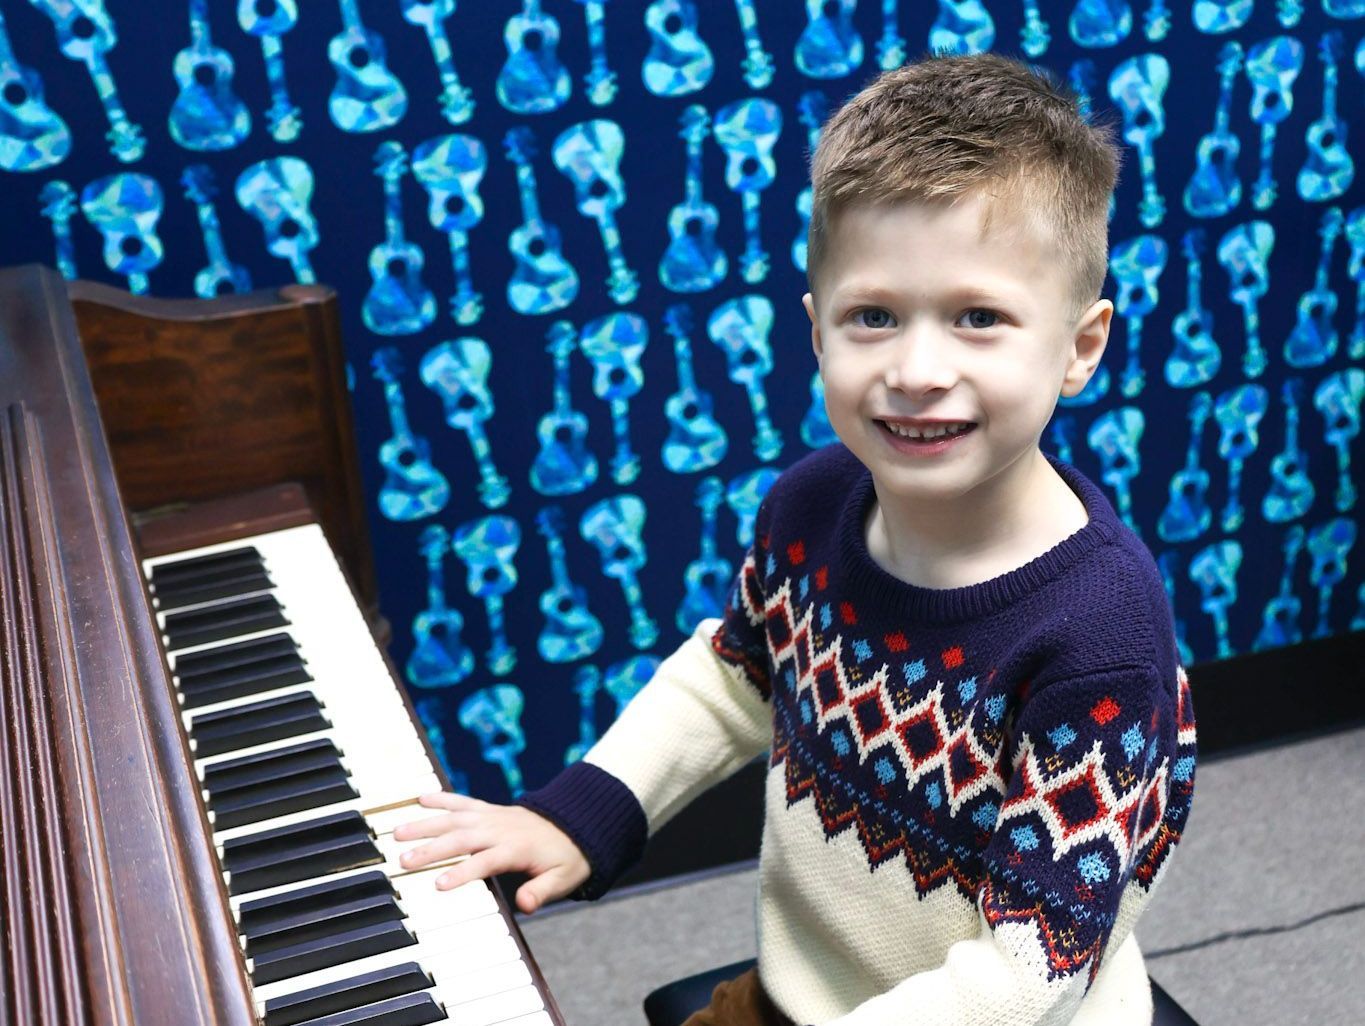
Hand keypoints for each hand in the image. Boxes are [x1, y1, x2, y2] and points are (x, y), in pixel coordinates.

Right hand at [393, 792, 590, 913]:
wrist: (575, 825)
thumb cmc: (565, 858)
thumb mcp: (563, 880)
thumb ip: (541, 892)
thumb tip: (525, 905)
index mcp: (516, 848)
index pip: (485, 861)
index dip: (463, 872)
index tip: (439, 885)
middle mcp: (499, 829)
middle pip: (461, 838)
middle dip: (432, 849)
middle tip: (404, 862)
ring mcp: (492, 816)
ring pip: (455, 818)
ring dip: (426, 824)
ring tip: (398, 832)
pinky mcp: (488, 809)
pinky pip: (463, 801)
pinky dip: (442, 798)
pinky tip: (419, 799)